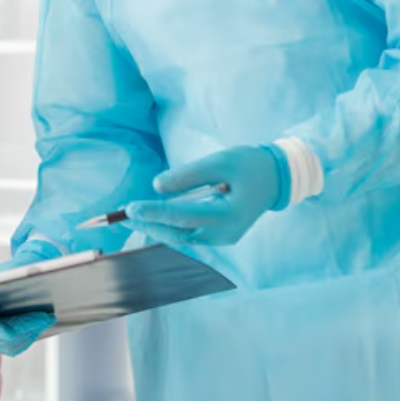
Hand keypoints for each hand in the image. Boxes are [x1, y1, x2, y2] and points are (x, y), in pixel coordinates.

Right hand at [0, 240, 59, 355]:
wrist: (25, 272)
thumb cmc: (19, 267)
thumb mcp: (18, 265)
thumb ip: (19, 272)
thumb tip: (30, 278)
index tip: (11, 333)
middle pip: (1, 337)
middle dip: (25, 327)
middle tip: (46, 317)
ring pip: (11, 345)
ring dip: (31, 332)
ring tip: (48, 317)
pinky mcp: (4, 338)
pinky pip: (17, 346)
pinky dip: (31, 335)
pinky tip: (43, 322)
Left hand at [124, 145, 288, 245]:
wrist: (276, 178)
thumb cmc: (249, 164)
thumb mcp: (219, 161)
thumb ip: (188, 175)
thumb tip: (156, 186)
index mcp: (229, 215)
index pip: (183, 216)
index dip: (154, 212)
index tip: (130, 207)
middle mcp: (226, 233)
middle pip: (179, 233)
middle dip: (149, 223)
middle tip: (123, 214)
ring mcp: (224, 238)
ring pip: (182, 237)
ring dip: (156, 227)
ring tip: (131, 216)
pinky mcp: (220, 237)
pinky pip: (189, 234)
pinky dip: (169, 227)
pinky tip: (150, 218)